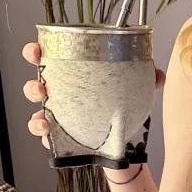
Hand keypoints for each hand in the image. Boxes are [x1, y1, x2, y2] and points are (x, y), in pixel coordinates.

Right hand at [21, 43, 165, 150]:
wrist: (125, 141)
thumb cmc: (121, 105)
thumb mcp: (135, 88)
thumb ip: (148, 78)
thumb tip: (158, 75)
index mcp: (74, 75)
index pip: (49, 59)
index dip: (36, 52)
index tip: (36, 50)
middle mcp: (62, 95)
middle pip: (37, 85)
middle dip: (32, 84)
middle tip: (41, 85)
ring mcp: (60, 117)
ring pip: (38, 113)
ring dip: (35, 113)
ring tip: (44, 115)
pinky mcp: (63, 138)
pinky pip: (47, 137)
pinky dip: (44, 135)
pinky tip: (49, 133)